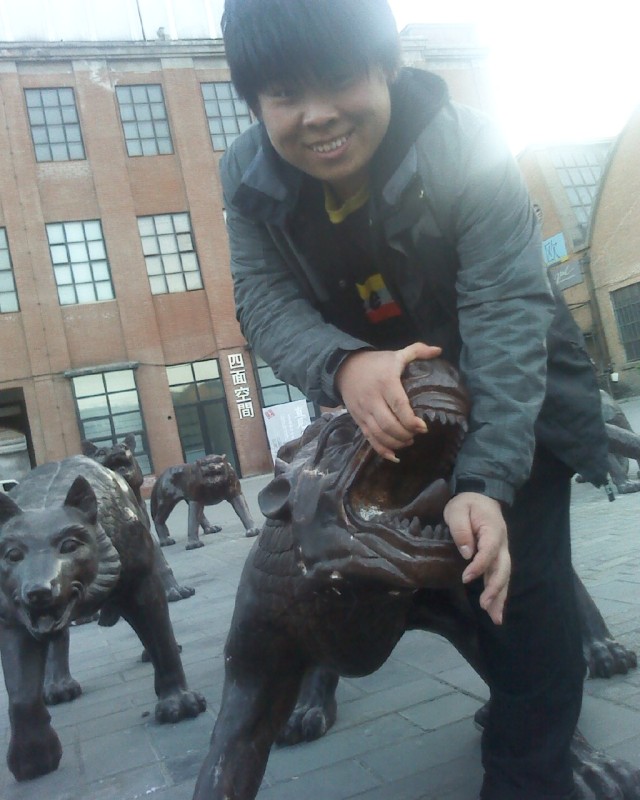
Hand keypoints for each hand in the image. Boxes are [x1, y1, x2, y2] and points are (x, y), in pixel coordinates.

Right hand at [335, 343, 441, 460]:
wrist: (344, 368)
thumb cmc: (376, 363)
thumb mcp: (396, 354)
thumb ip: (417, 351)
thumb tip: (439, 350)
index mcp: (385, 382)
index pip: (398, 405)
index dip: (411, 420)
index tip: (423, 427)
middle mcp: (372, 399)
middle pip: (389, 425)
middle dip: (406, 434)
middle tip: (417, 434)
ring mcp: (363, 412)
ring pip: (379, 435)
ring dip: (396, 442)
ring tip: (408, 441)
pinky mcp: (358, 420)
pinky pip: (369, 439)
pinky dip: (382, 450)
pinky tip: (394, 455)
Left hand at [443, 492, 510, 624]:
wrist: (481, 495)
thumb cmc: (467, 503)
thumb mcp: (457, 510)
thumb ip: (461, 530)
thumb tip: (466, 553)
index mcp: (493, 530)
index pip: (488, 552)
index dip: (479, 566)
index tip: (466, 578)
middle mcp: (502, 544)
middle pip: (503, 569)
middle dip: (495, 589)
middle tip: (485, 606)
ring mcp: (502, 551)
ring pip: (504, 576)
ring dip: (500, 597)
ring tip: (496, 618)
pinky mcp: (497, 557)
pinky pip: (500, 576)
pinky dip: (499, 593)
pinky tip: (496, 609)